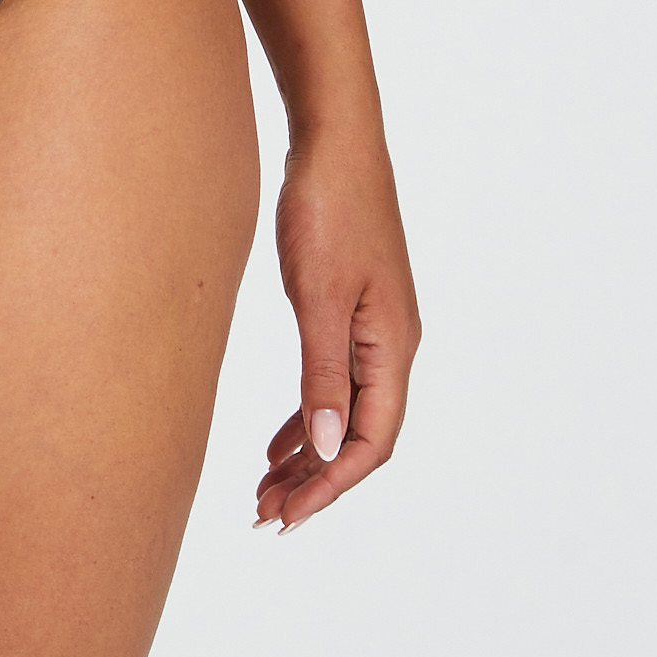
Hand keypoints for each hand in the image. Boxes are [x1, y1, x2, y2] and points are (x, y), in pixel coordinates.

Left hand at [254, 128, 417, 531]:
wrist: (334, 139)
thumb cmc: (328, 208)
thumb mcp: (318, 294)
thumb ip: (321, 371)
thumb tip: (324, 445)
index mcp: (393, 347)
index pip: (370, 441)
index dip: (329, 484)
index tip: (286, 517)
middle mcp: (392, 346)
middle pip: (357, 435)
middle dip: (314, 479)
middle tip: (264, 514)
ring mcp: (373, 327)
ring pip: (343, 411)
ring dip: (307, 452)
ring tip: (263, 488)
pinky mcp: (350, 308)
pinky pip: (333, 380)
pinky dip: (306, 413)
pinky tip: (278, 438)